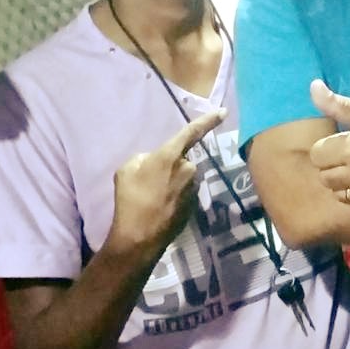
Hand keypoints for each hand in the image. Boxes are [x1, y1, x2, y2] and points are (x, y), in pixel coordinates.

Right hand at [104, 108, 225, 258]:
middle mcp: (188, 169)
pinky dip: (175, 198)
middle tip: (151, 181)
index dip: (208, 120)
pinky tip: (160, 208)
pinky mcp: (194, 206)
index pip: (192, 132)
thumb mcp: (126, 169)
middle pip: (182, 161)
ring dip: (172, 183)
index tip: (223, 112)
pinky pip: (184, 194)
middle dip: (171, 167)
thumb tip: (153, 161)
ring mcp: (194, 189)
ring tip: (153, 198)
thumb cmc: (130, 199)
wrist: (139, 236)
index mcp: (171, 155)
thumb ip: (144, 158)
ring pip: (184, 178)